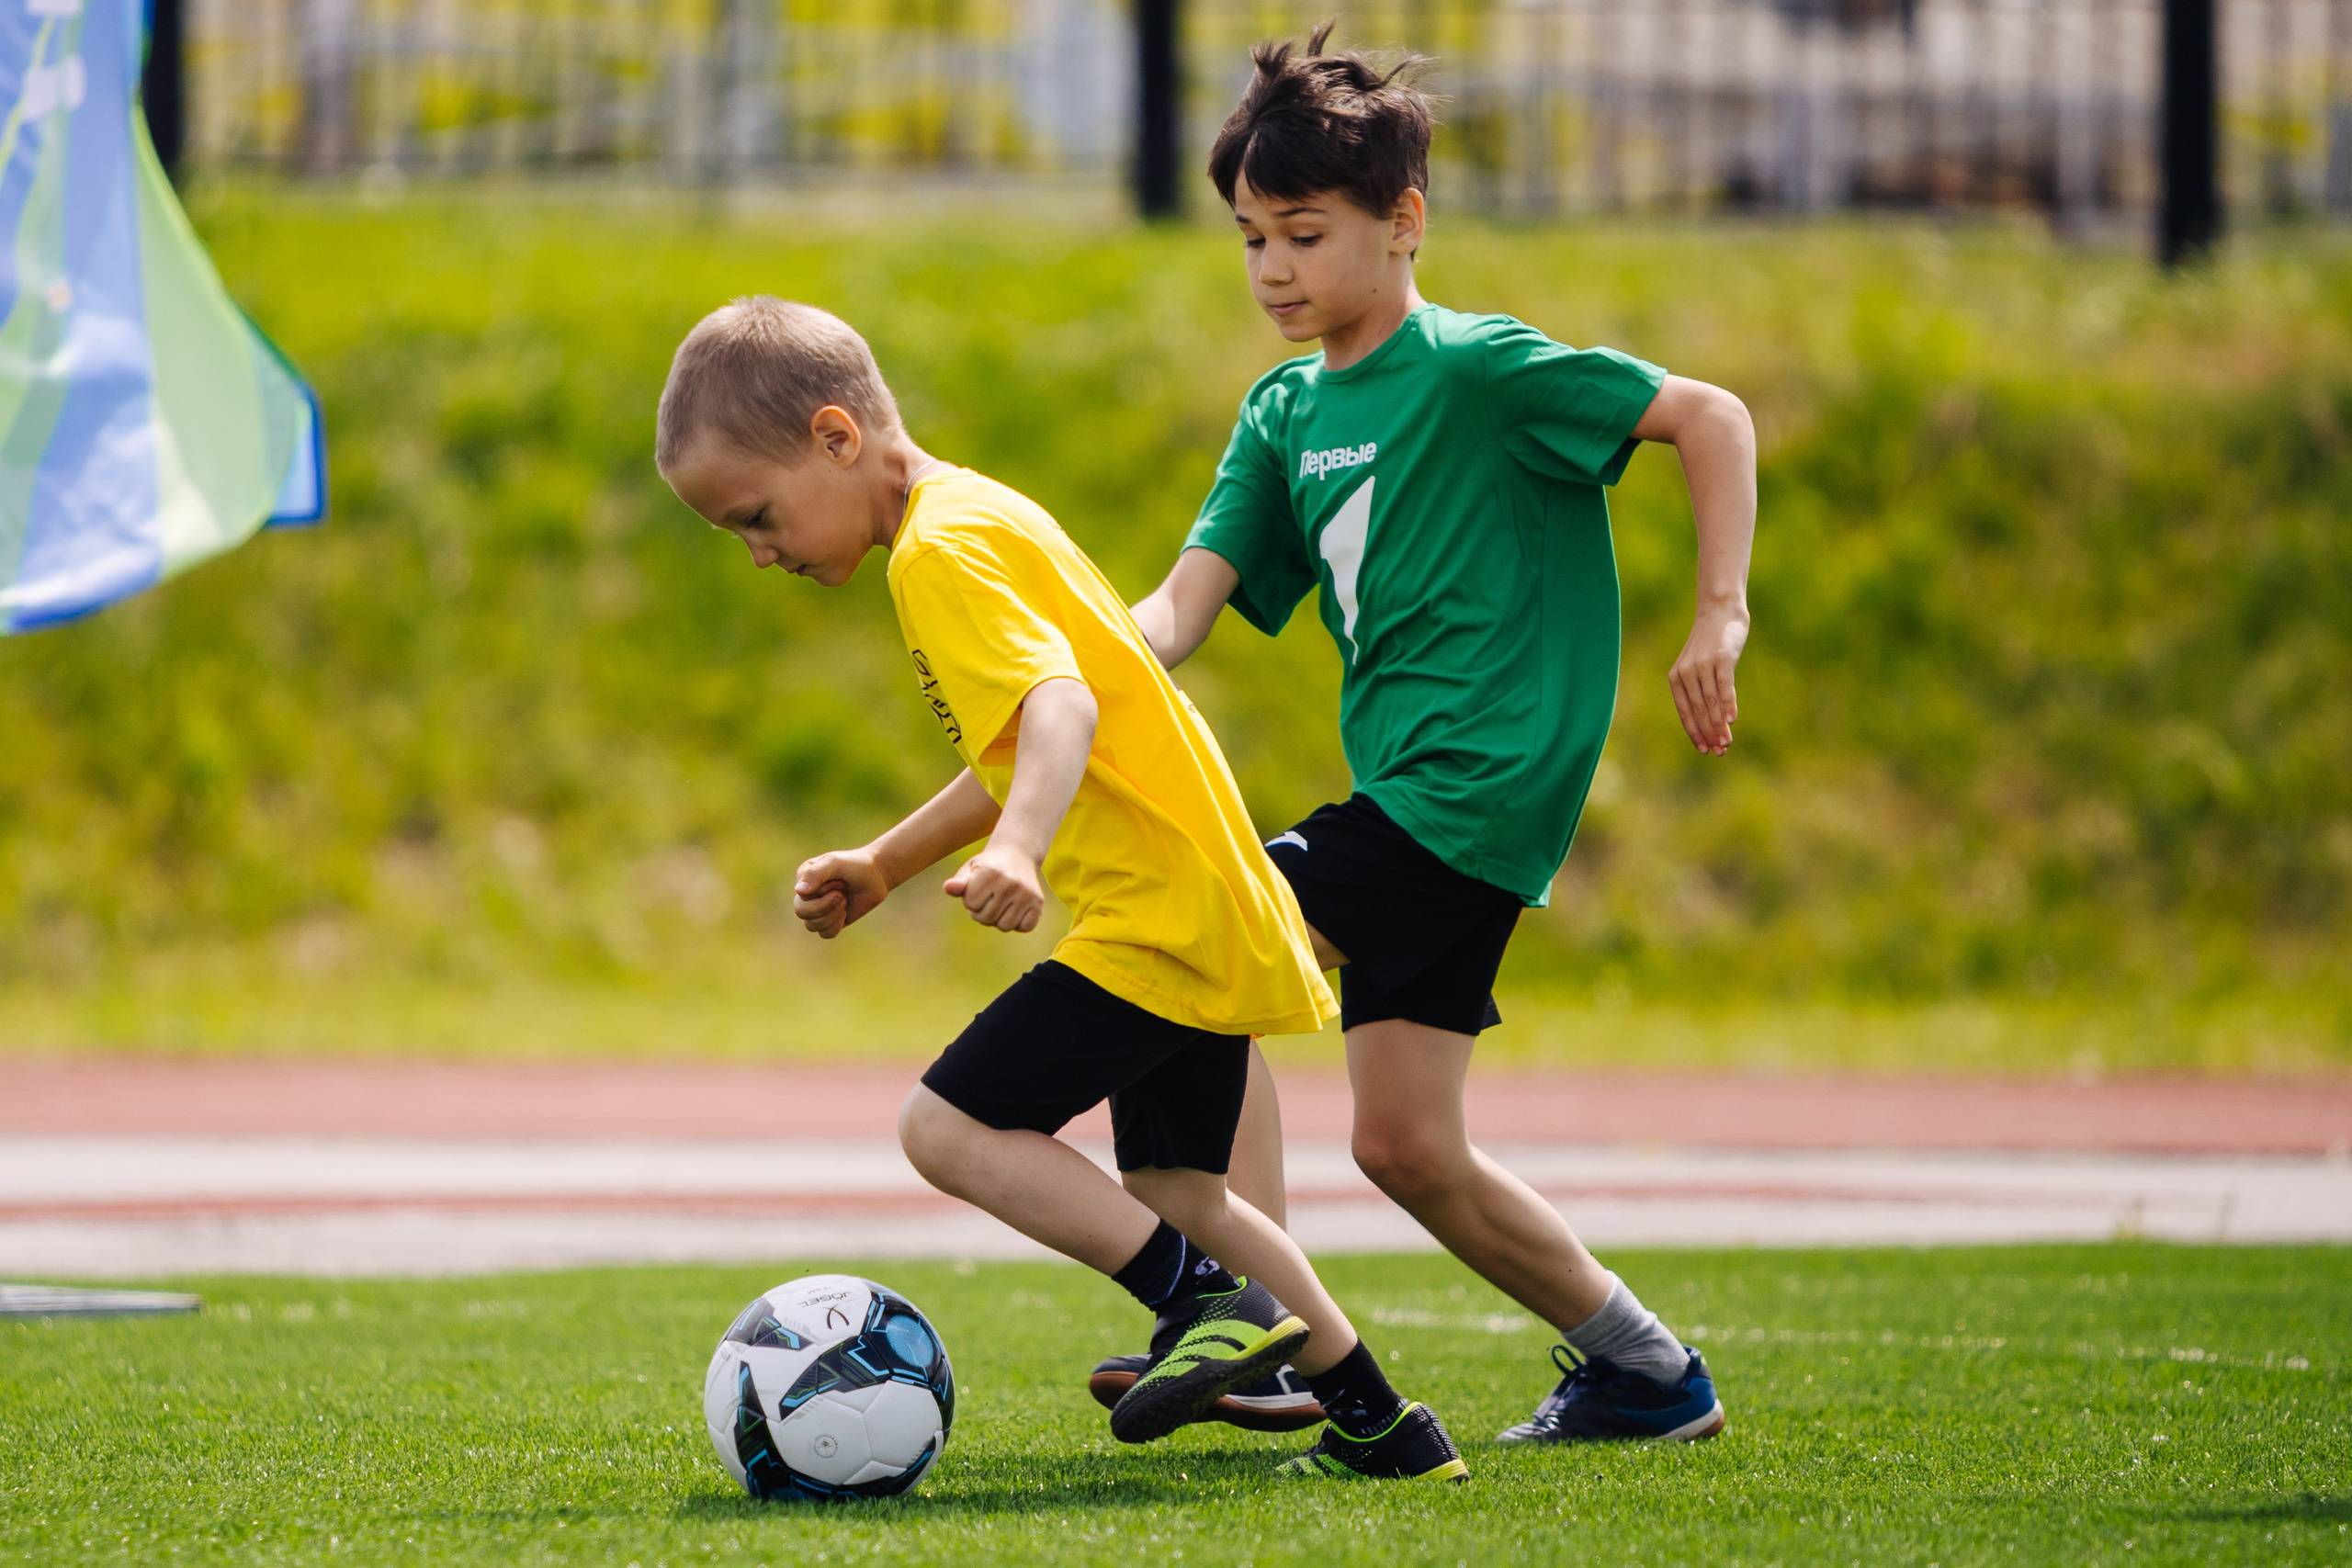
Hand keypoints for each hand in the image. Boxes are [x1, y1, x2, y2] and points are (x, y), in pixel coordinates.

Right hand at [792, 848, 890, 938]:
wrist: (877, 876)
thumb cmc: (855, 865)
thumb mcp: (835, 863)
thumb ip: (815, 874)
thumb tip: (798, 892)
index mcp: (804, 878)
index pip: (801, 897)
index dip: (822, 894)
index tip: (840, 882)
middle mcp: (808, 894)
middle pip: (802, 912)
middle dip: (825, 906)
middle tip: (843, 895)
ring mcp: (818, 909)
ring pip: (812, 926)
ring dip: (832, 915)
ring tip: (845, 900)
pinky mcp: (831, 920)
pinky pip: (825, 934)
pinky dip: (836, 926)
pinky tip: (846, 913)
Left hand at [942, 840, 1045, 932]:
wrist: (1017, 855)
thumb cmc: (987, 866)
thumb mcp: (970, 869)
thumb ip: (958, 882)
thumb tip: (948, 888)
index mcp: (991, 873)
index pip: (971, 905)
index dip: (971, 900)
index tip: (978, 889)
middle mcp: (1010, 883)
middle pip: (987, 918)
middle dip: (983, 912)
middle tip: (989, 898)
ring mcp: (1026, 893)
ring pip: (1005, 926)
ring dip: (999, 919)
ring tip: (1000, 904)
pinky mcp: (1038, 902)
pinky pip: (1025, 927)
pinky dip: (1018, 923)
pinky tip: (1015, 909)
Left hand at [1668, 601, 1747, 755]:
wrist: (1720, 611)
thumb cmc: (1712, 644)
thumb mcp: (1700, 668)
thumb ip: (1701, 690)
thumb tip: (1713, 721)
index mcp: (1676, 678)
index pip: (1685, 712)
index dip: (1695, 733)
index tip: (1705, 751)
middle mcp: (1686, 672)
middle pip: (1698, 710)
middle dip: (1709, 734)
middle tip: (1720, 752)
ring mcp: (1703, 664)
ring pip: (1710, 702)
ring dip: (1719, 725)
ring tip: (1727, 743)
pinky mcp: (1722, 658)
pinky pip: (1724, 686)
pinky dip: (1727, 704)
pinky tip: (1731, 720)